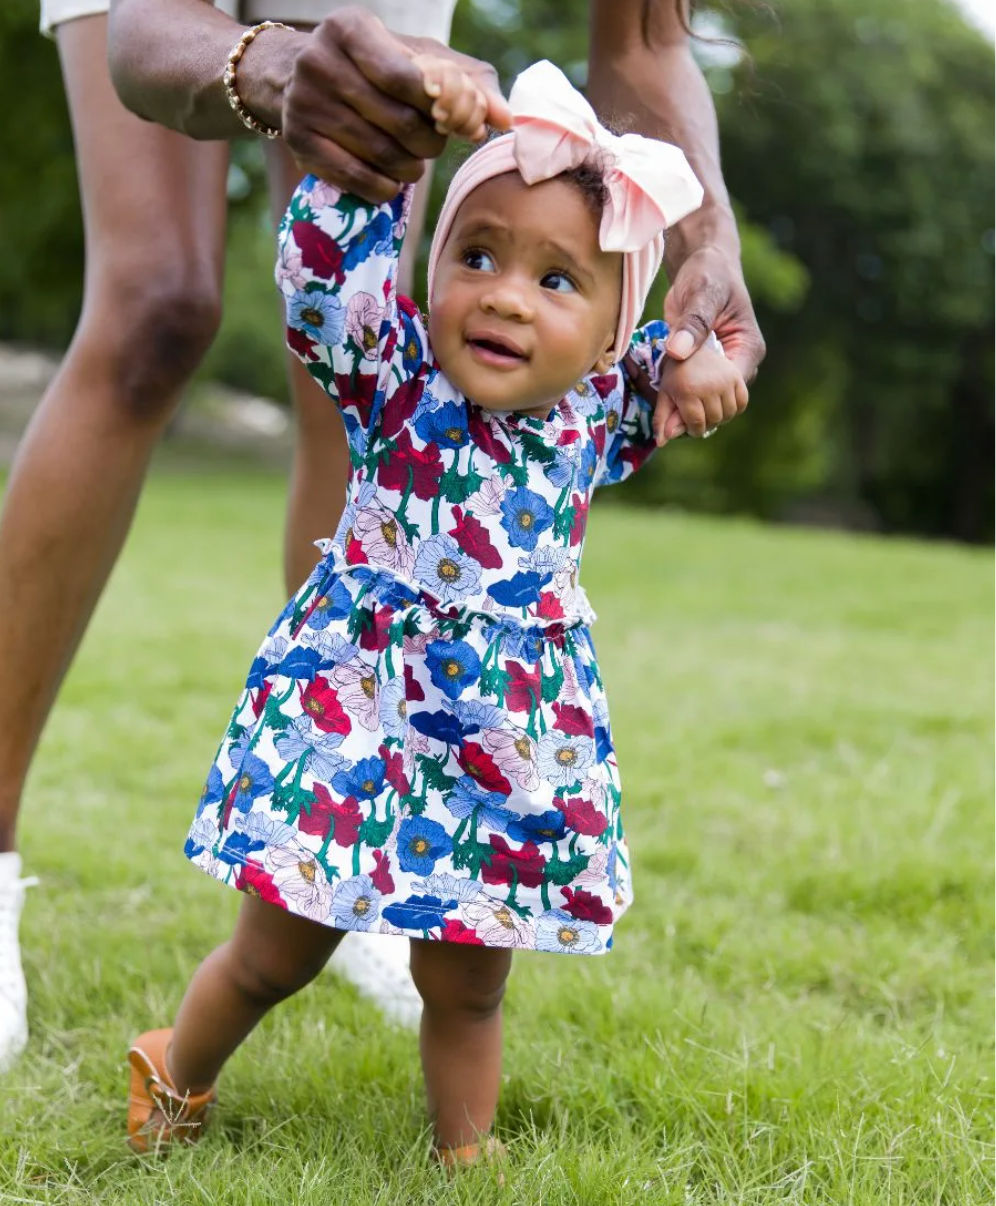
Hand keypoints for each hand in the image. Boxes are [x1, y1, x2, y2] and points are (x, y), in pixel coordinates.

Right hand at [280, 9, 509, 202]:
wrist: (299, 80)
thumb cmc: (375, 67)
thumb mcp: (417, 59)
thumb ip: (467, 82)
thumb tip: (506, 118)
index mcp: (350, 29)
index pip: (405, 78)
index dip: (438, 107)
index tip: (451, 120)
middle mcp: (320, 61)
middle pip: (398, 121)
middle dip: (429, 142)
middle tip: (432, 143)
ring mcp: (304, 104)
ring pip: (382, 154)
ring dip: (411, 167)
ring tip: (412, 160)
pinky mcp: (299, 143)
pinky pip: (359, 179)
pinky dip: (386, 187)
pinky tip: (391, 178)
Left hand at [658, 245, 764, 438]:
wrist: (700, 267)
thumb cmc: (708, 275)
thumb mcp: (702, 294)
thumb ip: (693, 323)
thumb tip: (677, 351)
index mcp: (748, 349)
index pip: (734, 389)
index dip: (708, 402)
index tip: (679, 405)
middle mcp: (738, 364)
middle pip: (721, 402)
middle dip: (694, 411)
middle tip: (665, 420)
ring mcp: (720, 370)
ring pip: (706, 403)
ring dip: (684, 409)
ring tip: (661, 417)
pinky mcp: (702, 370)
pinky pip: (692, 392)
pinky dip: (677, 400)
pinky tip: (659, 404)